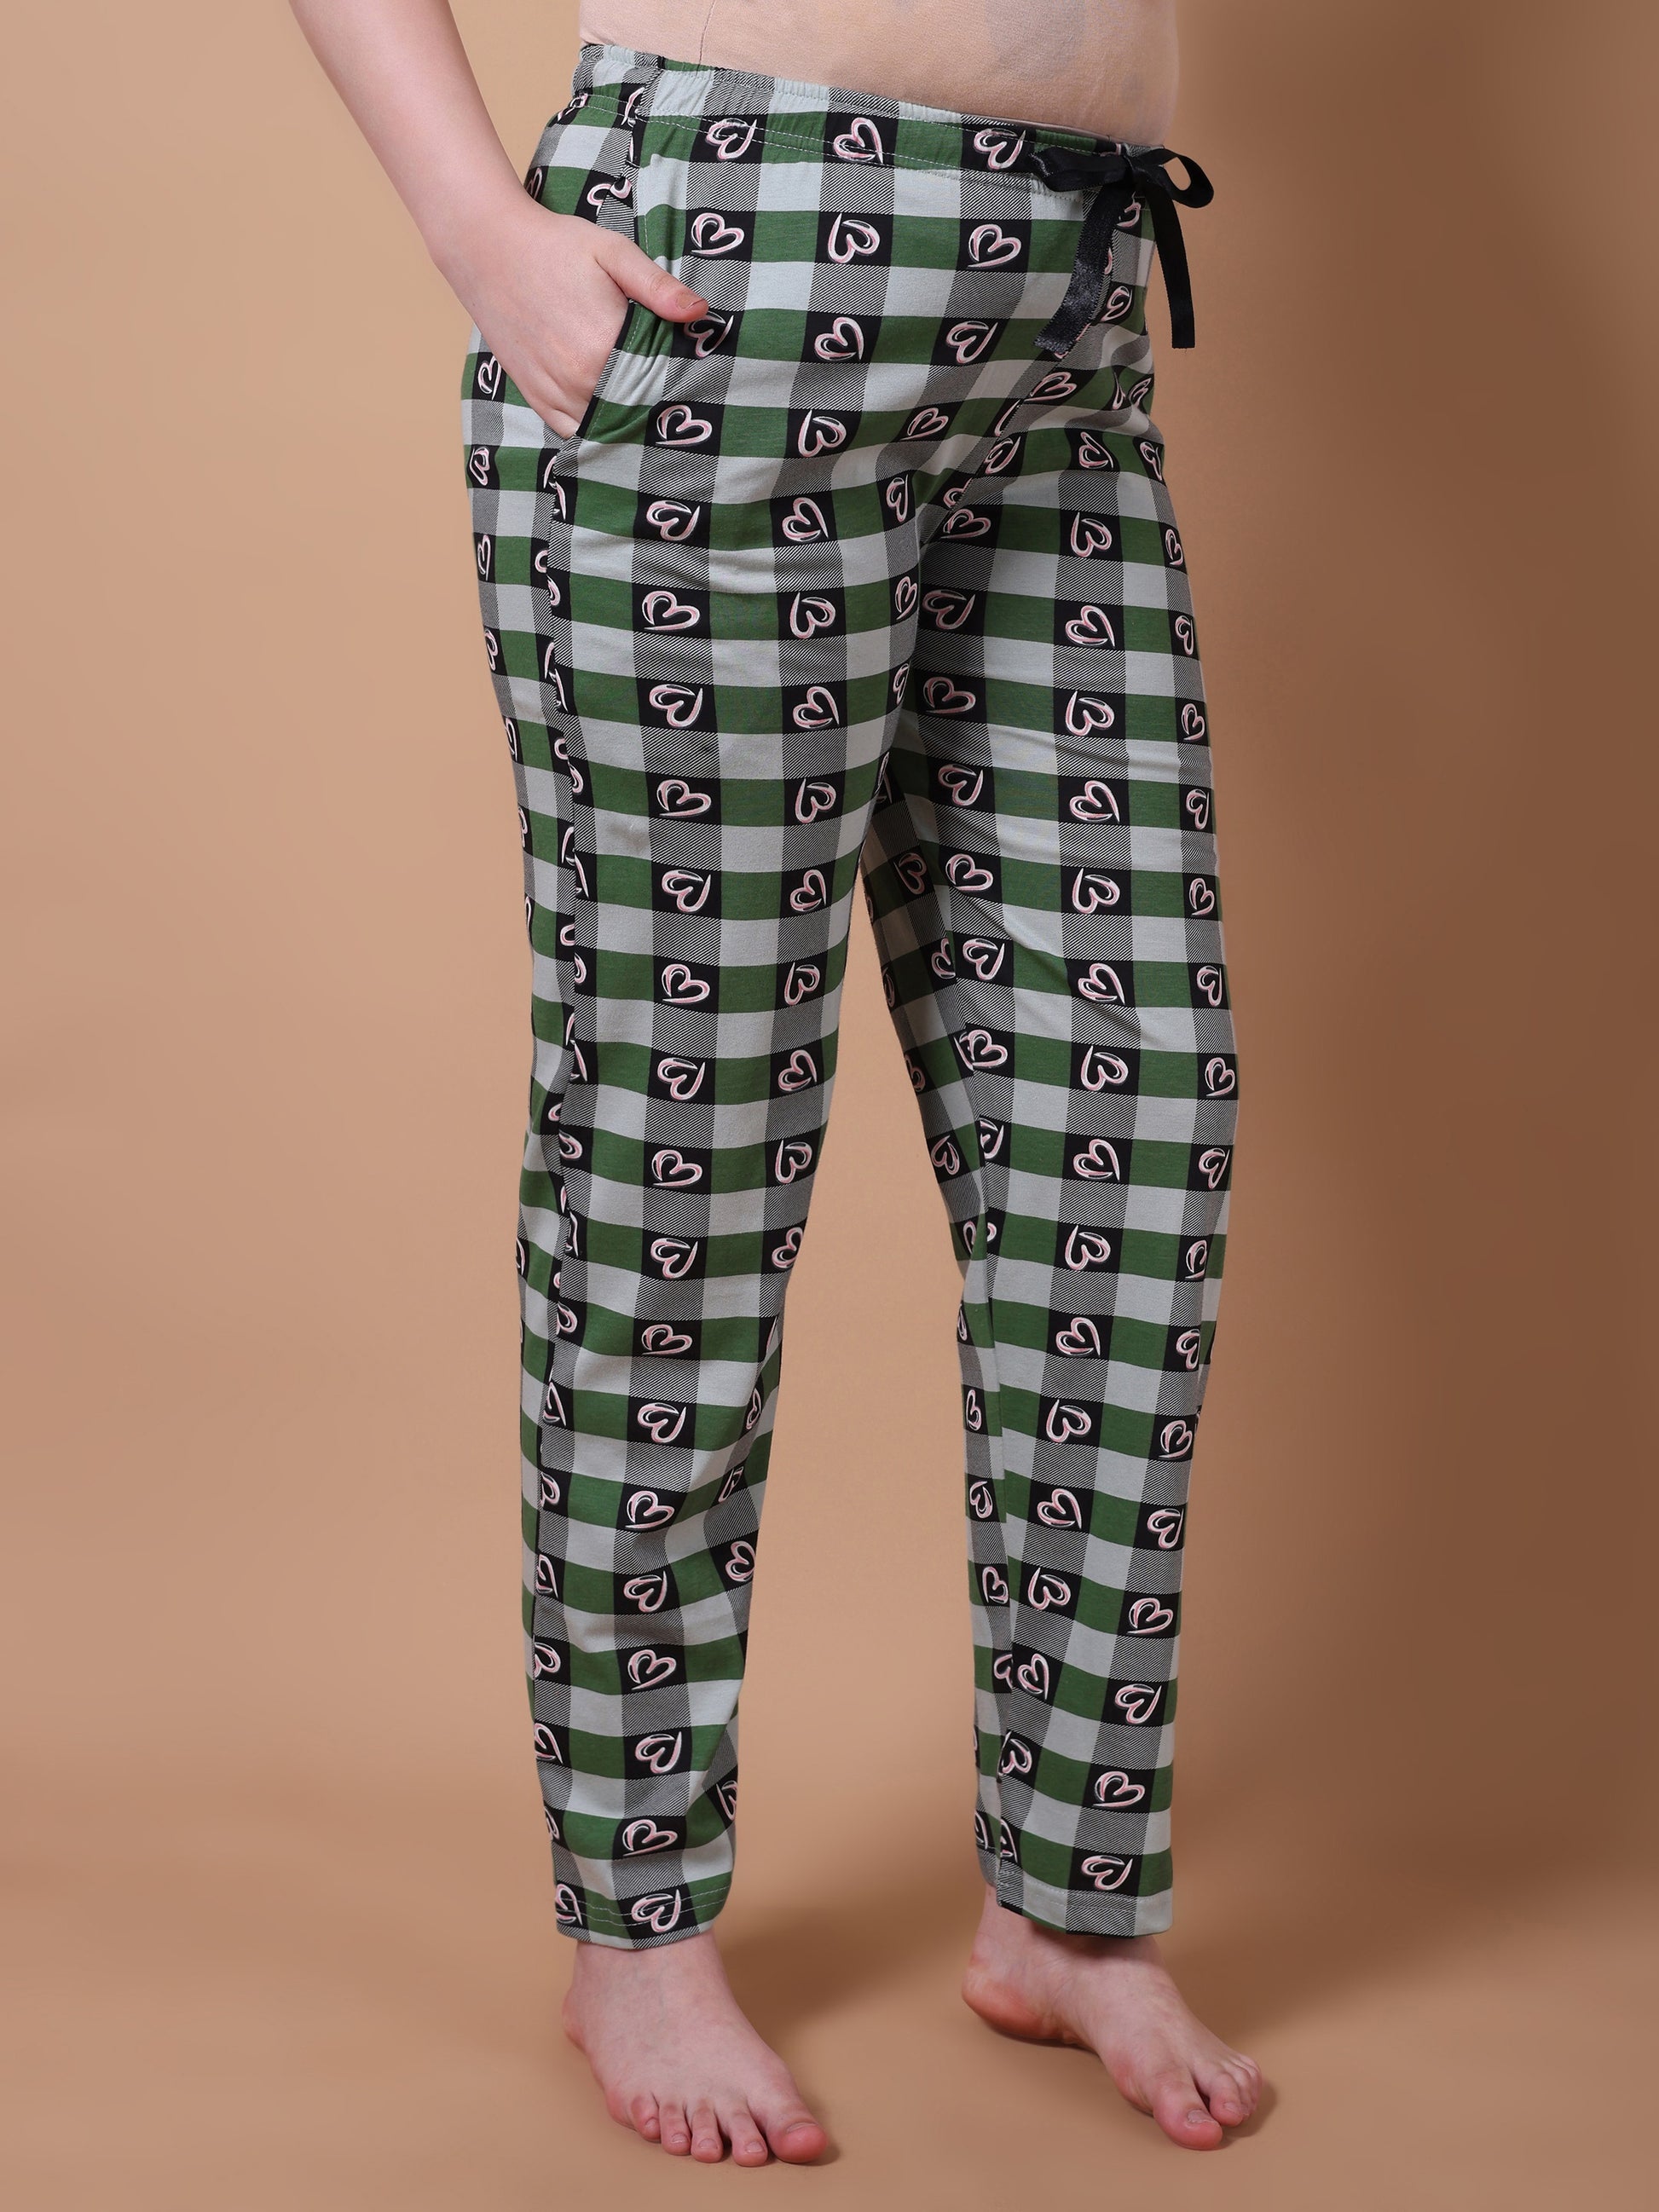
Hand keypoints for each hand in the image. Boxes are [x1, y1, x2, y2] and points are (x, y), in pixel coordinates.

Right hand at [444, 189, 707, 434]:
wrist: (487, 247)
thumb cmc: (555, 245)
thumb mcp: (612, 253)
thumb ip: (657, 287)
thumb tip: (699, 312)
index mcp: (604, 347)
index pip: (659, 383)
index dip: (679, 384)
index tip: (695, 379)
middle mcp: (578, 380)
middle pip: (634, 410)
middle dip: (655, 404)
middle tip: (675, 398)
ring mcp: (554, 393)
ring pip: (604, 427)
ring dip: (625, 420)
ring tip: (647, 409)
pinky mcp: (536, 397)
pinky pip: (573, 431)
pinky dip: (594, 428)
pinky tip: (610, 414)